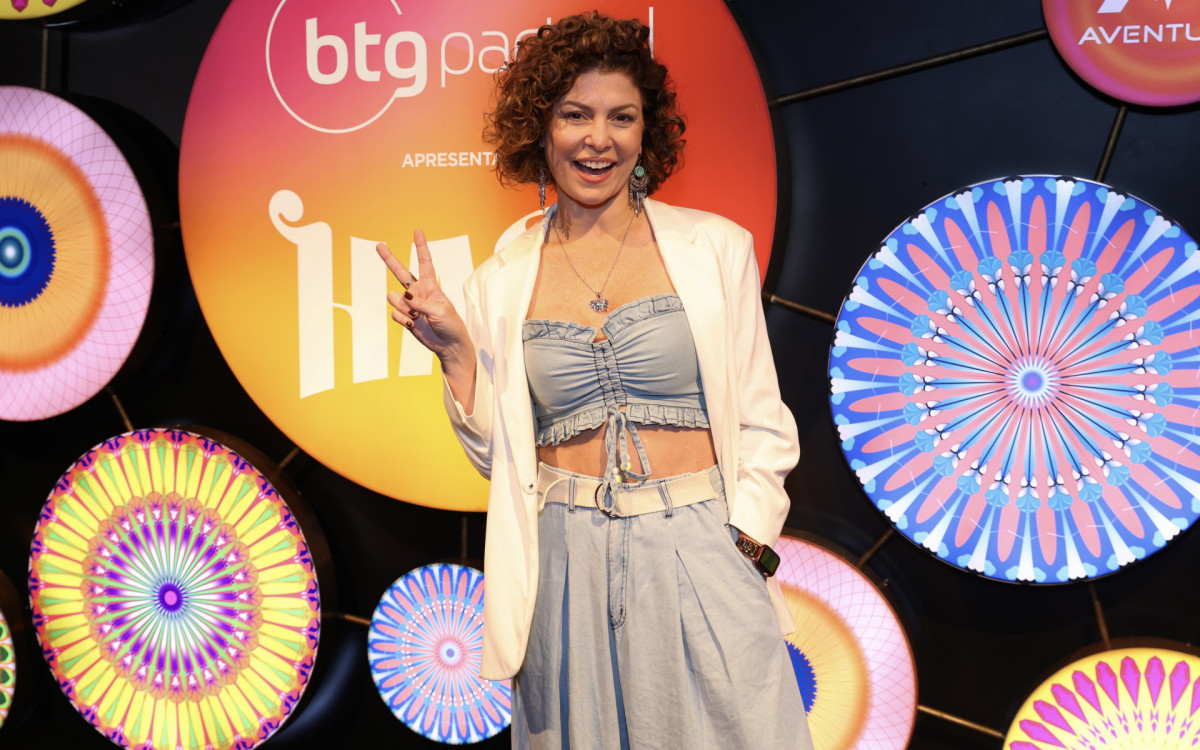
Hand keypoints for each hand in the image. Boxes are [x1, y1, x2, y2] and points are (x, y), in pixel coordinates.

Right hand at [377, 231, 476, 406]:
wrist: (449, 345)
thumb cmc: (450, 325)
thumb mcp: (440, 311)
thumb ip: (421, 303)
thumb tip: (403, 297)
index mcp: (431, 286)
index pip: (425, 263)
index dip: (421, 247)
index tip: (417, 231)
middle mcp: (418, 293)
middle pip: (400, 273)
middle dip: (389, 259)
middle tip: (379, 245)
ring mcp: (410, 305)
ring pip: (394, 299)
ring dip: (404, 308)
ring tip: (416, 317)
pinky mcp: (405, 318)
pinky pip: (395, 314)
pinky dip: (403, 320)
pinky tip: (413, 324)